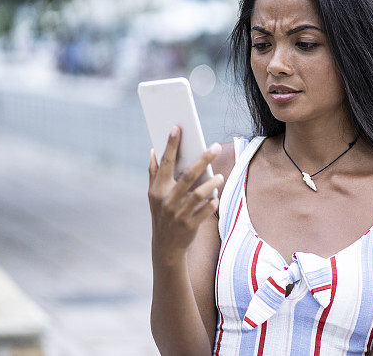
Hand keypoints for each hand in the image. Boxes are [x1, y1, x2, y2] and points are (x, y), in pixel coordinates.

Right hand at [147, 125, 224, 264]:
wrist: (165, 246)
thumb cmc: (161, 213)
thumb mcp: (153, 196)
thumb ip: (154, 174)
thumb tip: (152, 151)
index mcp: (158, 189)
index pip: (165, 162)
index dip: (171, 144)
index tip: (178, 127)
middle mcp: (167, 200)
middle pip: (188, 175)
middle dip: (203, 159)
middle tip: (215, 146)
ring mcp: (178, 213)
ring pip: (199, 193)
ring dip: (212, 183)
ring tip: (220, 176)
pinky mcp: (190, 225)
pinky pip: (206, 210)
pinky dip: (212, 202)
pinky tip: (216, 197)